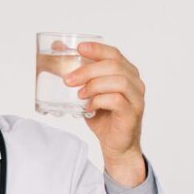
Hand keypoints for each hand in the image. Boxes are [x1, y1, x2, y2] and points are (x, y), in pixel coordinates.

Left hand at [65, 42, 145, 185]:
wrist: (116, 144)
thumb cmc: (103, 116)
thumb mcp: (87, 92)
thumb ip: (77, 74)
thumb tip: (57, 50)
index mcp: (126, 72)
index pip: (114, 54)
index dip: (97, 49)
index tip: (79, 48)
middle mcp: (135, 82)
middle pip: (114, 65)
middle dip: (88, 70)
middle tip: (68, 80)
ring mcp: (136, 97)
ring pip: (118, 81)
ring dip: (94, 85)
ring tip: (79, 95)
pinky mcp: (133, 113)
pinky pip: (117, 100)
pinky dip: (99, 101)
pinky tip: (88, 107)